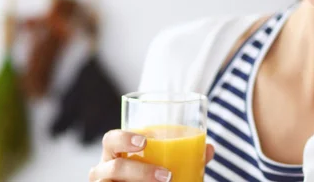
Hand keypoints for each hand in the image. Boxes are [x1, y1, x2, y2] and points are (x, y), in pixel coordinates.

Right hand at [89, 129, 214, 180]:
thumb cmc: (148, 176)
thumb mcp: (161, 165)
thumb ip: (182, 156)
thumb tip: (209, 149)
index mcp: (115, 154)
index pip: (111, 140)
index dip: (123, 138)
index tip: (144, 141)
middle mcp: (104, 170)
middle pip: (113, 167)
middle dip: (139, 172)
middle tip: (166, 175)